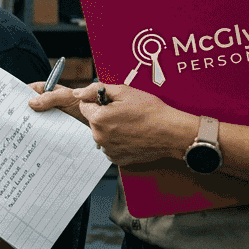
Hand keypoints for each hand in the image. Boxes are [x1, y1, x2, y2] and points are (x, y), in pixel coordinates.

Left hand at [31, 82, 196, 166]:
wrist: (170, 132)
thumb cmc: (150, 111)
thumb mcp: (124, 91)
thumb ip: (96, 89)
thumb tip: (78, 92)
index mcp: (99, 119)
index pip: (84, 105)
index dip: (98, 101)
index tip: (112, 102)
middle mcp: (100, 137)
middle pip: (92, 120)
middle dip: (103, 115)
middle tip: (124, 112)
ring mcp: (108, 150)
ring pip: (101, 133)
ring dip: (110, 128)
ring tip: (130, 124)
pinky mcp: (117, 158)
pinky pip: (110, 146)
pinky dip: (117, 140)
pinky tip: (132, 135)